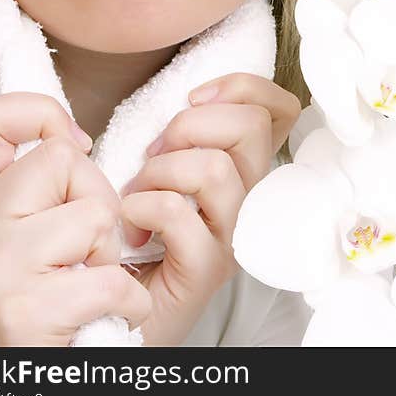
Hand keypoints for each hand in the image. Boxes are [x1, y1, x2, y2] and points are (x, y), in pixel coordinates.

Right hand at [0, 93, 151, 345]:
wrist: (30, 392)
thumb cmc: (45, 316)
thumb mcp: (29, 242)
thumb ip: (41, 191)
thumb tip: (73, 140)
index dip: (40, 113)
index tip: (75, 147)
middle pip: (63, 159)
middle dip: (99, 201)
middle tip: (88, 252)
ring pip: (94, 215)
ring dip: (112, 256)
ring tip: (90, 287)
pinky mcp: (22, 311)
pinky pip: (111, 277)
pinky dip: (128, 301)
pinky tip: (107, 318)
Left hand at [119, 73, 300, 345]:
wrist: (114, 308)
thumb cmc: (132, 231)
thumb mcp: (163, 166)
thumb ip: (185, 134)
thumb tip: (193, 97)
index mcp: (245, 170)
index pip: (281, 110)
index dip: (244, 88)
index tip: (195, 99)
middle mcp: (252, 200)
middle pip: (252, 126)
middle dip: (190, 124)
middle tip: (154, 154)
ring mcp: (234, 235)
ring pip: (215, 168)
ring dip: (159, 170)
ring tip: (134, 195)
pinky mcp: (206, 269)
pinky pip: (179, 215)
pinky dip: (141, 208)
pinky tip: (127, 227)